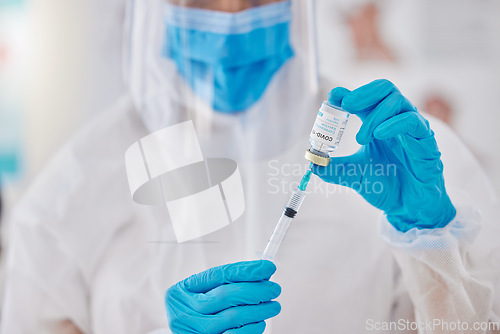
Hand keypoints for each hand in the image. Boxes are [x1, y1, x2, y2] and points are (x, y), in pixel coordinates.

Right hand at [165, 260, 280, 333]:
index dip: (245, 270)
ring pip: (233, 316)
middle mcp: (184, 312)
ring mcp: (194, 331)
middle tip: (274, 289)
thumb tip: (260, 276)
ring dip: (259, 310)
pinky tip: (260, 323)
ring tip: (273, 306)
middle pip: (225, 295)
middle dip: (255, 290)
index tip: (267, 267)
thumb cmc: (194, 314)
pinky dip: (251, 328)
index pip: (218, 275)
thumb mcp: (199, 295)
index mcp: (181, 292)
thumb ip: (223, 284)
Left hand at [312, 79, 455, 231]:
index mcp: (378, 124)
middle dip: (364, 93)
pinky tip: (379, 135)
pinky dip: (394, 124)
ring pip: (398, 102)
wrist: (407, 208)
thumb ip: (333, 168)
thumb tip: (311, 163)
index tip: (333, 97)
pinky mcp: (426, 142)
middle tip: (346, 105)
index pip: (366, 99)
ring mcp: (412, 130)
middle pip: (385, 89)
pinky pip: (413, 122)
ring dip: (375, 115)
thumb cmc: (385, 186)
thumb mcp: (354, 175)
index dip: (349, 95)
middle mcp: (396, 122)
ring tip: (361, 138)